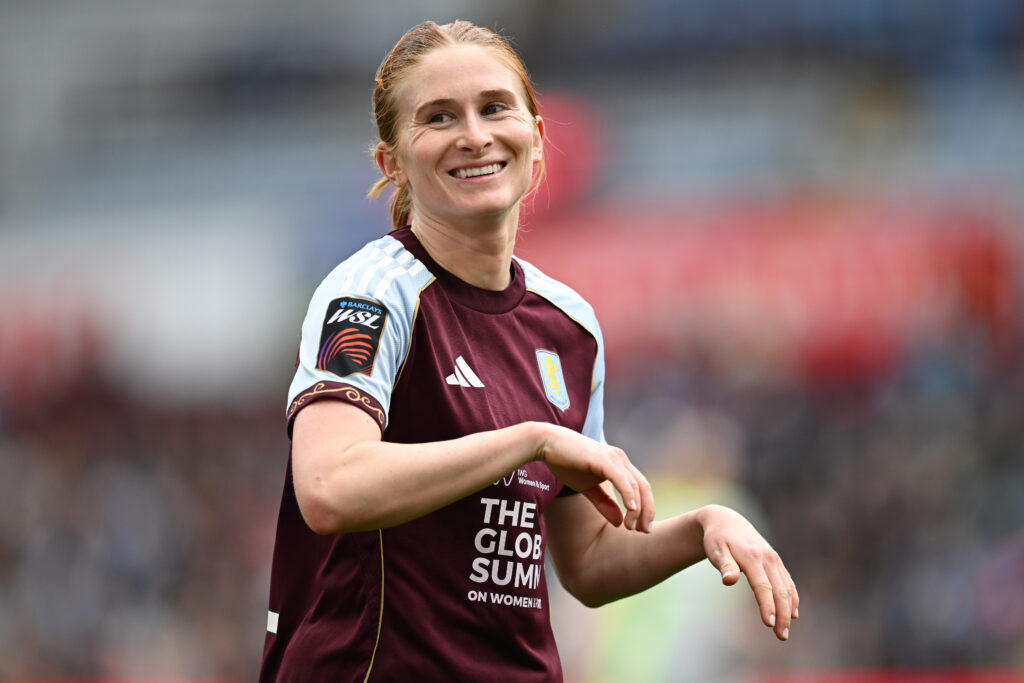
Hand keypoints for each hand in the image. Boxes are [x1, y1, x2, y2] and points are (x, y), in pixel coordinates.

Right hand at [535, 423, 654, 532]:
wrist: (547, 443)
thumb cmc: (566, 463)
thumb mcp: (587, 488)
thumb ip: (603, 503)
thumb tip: (618, 523)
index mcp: (619, 464)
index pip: (641, 487)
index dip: (646, 509)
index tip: (642, 529)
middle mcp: (620, 459)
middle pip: (643, 487)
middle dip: (647, 511)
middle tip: (644, 531)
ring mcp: (613, 458)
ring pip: (634, 485)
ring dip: (636, 509)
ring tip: (631, 526)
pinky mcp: (603, 459)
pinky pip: (621, 478)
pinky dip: (628, 494)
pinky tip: (631, 509)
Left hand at [698, 504, 798, 640]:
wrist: (726, 521)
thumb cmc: (717, 539)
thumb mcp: (716, 551)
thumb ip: (724, 566)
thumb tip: (729, 580)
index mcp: (752, 557)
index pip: (763, 586)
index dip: (767, 606)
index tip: (769, 624)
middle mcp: (768, 558)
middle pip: (779, 590)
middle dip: (782, 614)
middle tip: (781, 636)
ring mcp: (774, 560)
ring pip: (786, 588)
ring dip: (788, 610)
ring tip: (785, 631)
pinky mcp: (776, 561)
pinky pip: (788, 582)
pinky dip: (792, 598)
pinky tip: (793, 614)